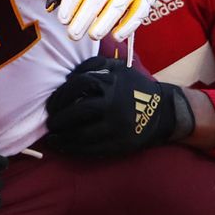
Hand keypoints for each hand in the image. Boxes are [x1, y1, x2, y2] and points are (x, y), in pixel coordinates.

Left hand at [46, 0, 170, 40]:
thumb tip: (51, 4)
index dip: (70, 4)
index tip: (62, 19)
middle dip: (82, 20)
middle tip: (72, 34)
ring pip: (117, 8)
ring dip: (102, 26)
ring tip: (92, 35)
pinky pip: (137, 15)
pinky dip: (126, 28)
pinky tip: (115, 36)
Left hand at [46, 56, 193, 156]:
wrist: (164, 111)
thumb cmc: (135, 88)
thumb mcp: (119, 68)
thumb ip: (95, 64)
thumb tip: (69, 73)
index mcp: (111, 83)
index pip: (78, 85)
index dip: (61, 95)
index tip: (52, 104)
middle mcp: (113, 104)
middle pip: (78, 112)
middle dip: (59, 118)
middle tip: (50, 123)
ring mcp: (117, 127)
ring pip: (83, 134)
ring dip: (62, 138)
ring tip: (51, 139)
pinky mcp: (120, 145)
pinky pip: (92, 149)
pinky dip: (74, 149)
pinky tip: (64, 148)